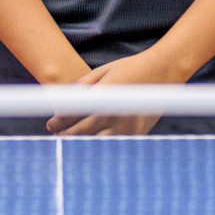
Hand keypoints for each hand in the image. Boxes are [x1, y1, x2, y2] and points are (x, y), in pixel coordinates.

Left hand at [46, 48, 183, 135]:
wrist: (163, 72)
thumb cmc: (131, 68)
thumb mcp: (103, 71)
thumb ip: (83, 85)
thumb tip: (66, 101)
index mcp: (102, 97)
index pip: (72, 114)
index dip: (58, 121)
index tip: (51, 123)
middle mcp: (113, 114)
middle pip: (81, 132)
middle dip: (65, 135)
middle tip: (57, 135)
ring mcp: (126, 127)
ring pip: (96, 143)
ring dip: (81, 144)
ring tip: (71, 142)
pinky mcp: (136, 134)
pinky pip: (114, 145)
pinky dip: (101, 146)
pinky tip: (92, 144)